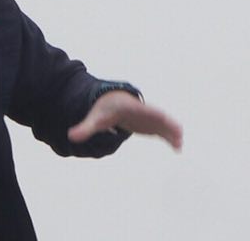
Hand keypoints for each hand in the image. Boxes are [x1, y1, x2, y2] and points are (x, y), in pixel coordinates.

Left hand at [67, 90, 182, 150]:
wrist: (112, 103)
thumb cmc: (104, 110)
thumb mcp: (95, 118)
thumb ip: (85, 128)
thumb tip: (71, 136)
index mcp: (128, 106)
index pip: (139, 108)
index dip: (148, 112)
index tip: (158, 115)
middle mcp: (141, 110)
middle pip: (156, 114)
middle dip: (165, 122)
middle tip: (177, 131)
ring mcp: (148, 118)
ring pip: (163, 123)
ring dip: (171, 131)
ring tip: (178, 145)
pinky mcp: (151, 125)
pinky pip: (163, 130)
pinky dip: (170, 137)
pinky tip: (177, 148)